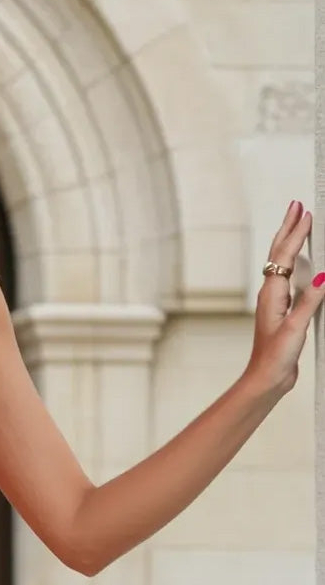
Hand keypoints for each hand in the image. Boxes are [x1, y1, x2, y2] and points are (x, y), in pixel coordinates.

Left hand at [245, 200, 324, 397]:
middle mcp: (271, 293)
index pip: (283, 256)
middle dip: (288, 228)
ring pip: (284, 263)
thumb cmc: (274, 358)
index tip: (305, 213)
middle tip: (296, 205)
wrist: (266, 378)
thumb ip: (308, 302)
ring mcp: (277, 301)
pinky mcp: (284, 310)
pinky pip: (292, 278)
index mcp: (271, 294)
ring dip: (292, 241)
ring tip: (299, 224)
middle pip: (279, 253)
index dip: (295, 233)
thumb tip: (322, 276)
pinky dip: (298, 262)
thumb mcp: (294, 329)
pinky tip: (304, 262)